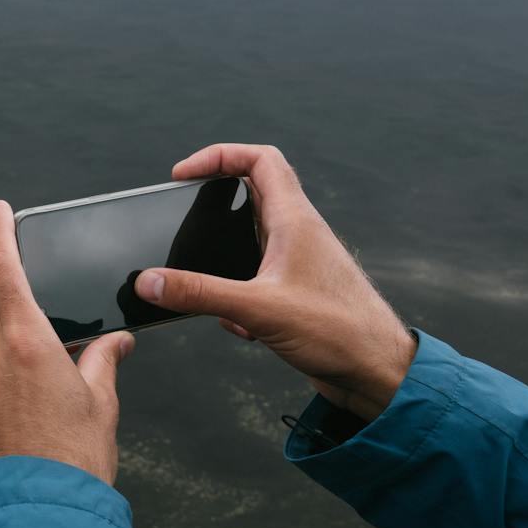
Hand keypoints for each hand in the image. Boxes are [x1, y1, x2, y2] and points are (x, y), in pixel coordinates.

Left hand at [0, 201, 134, 483]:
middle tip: (46, 326)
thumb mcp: (101, 405)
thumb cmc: (75, 461)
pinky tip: (27, 421)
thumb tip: (114, 344)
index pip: (2, 270)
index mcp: (25, 343)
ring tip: (47, 396)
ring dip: (10, 358)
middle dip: (15, 308)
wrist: (36, 519)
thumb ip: (102, 363)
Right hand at [136, 144, 415, 422]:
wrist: (377, 371)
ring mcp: (298, 261)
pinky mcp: (296, 291)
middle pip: (254, 191)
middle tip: (185, 211)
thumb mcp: (257, 309)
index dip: (218, 156)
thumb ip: (199, 293)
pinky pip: (256, 277)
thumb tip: (149, 282)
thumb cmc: (340, 333)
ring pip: (252, 237)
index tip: (183, 175)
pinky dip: (237, 295)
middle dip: (215, 202)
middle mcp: (298, 233)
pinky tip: (239, 325)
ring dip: (225, 255)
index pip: (259, 160)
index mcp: (294, 220)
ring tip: (206, 278)